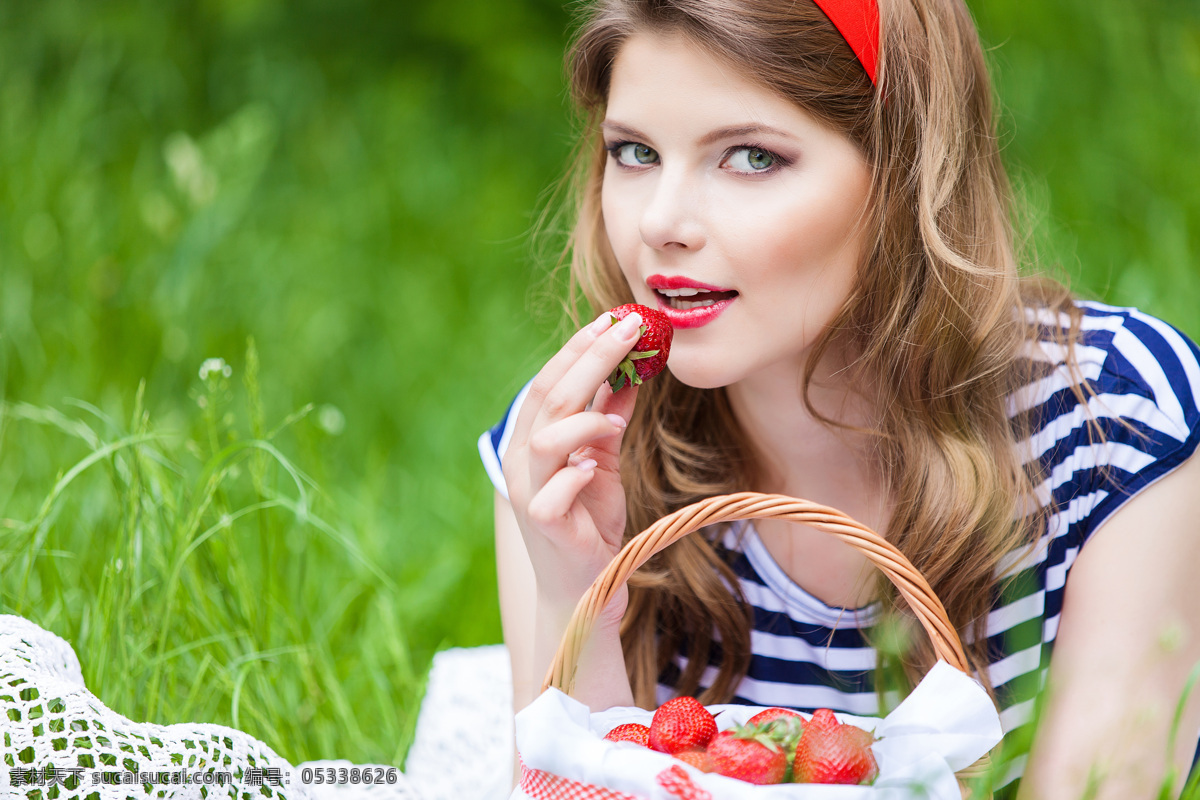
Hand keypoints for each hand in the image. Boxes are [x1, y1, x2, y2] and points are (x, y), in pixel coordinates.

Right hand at [501, 310, 645, 622]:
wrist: (586, 585)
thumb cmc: (590, 518)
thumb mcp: (603, 459)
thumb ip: (609, 416)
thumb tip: (632, 371)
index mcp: (532, 439)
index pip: (549, 381)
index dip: (580, 348)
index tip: (616, 319)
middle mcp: (522, 461)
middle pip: (551, 397)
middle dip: (591, 359)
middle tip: (629, 330)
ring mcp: (529, 492)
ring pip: (546, 439)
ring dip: (585, 419)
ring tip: (616, 420)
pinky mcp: (546, 524)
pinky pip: (552, 492)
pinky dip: (575, 474)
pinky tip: (593, 468)